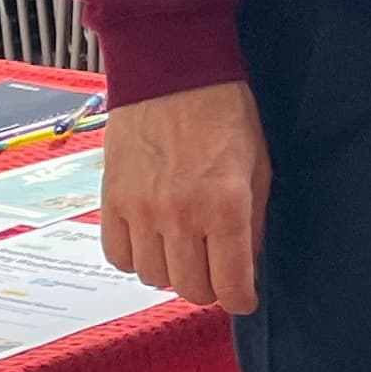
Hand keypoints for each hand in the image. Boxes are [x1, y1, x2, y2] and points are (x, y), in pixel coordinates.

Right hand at [98, 81, 270, 313]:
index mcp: (224, 205)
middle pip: (190, 289)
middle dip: (209, 287)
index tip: (243, 297)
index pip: (230, 284)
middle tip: (216, 270)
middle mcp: (180, 215)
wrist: (171, 71)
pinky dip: (136, 258)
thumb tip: (246, 262)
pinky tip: (151, 240)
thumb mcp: (258, 165)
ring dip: (172, 271)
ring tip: (184, 248)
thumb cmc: (223, 111)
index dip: (240, 299)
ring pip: (153, 277)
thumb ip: (253, 221)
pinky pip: (118, 256)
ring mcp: (141, 210)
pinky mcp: (111, 201)